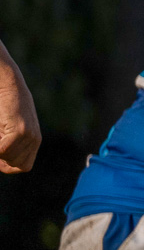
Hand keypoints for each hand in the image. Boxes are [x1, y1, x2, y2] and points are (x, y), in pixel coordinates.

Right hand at [0, 56, 41, 174]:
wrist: (7, 83)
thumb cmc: (2, 104)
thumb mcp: (8, 126)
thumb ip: (8, 141)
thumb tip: (2, 157)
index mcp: (34, 140)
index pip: (23, 166)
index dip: (7, 166)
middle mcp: (34, 140)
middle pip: (16, 165)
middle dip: (1, 160)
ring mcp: (29, 136)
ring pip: (8, 158)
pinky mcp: (20, 130)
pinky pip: (3, 150)